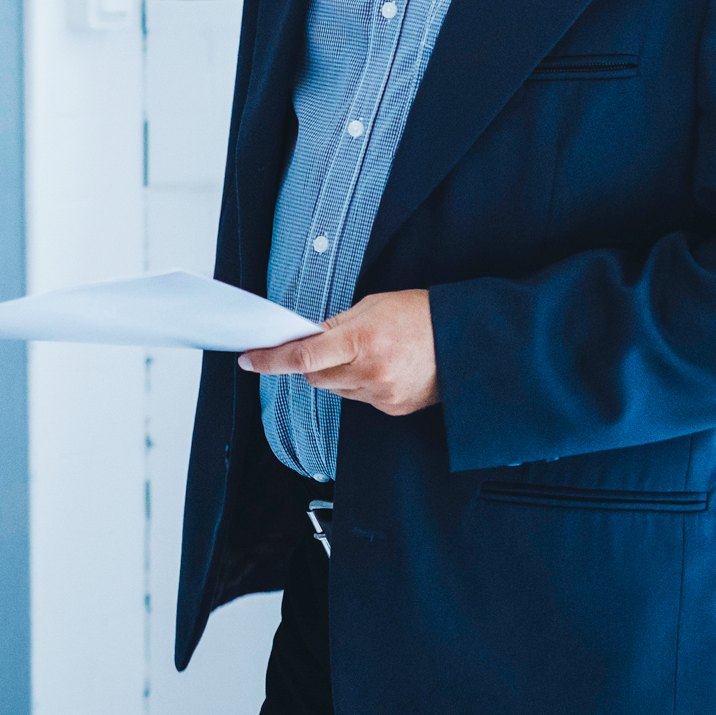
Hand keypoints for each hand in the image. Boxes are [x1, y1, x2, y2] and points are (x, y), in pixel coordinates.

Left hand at [239, 289, 439, 415]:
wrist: (465, 340)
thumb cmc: (421, 314)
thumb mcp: (373, 306)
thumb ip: (336, 326)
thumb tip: (307, 339)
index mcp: (362, 340)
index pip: (302, 356)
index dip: (271, 360)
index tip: (249, 359)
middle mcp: (369, 372)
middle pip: (313, 377)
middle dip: (309, 363)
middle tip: (324, 346)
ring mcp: (381, 394)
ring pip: (334, 390)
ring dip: (335, 374)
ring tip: (365, 353)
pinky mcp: (391, 408)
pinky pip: (358, 399)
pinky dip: (359, 384)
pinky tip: (381, 368)